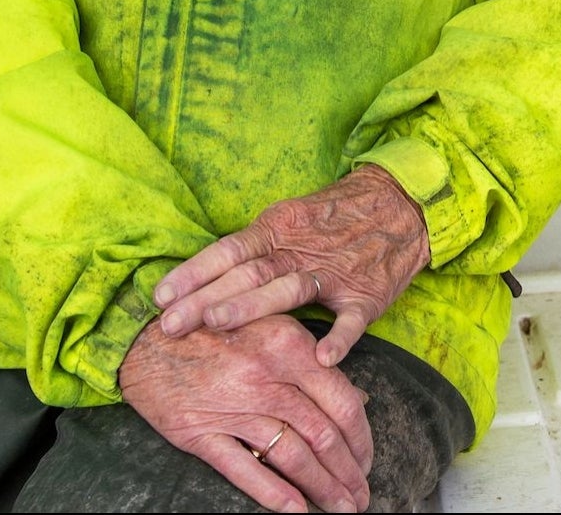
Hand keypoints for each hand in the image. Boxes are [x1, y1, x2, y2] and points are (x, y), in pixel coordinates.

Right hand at [118, 312, 371, 513]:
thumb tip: (358, 400)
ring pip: (292, 456)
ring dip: (322, 487)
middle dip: (348, 472)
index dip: (362, 439)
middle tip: (361, 495)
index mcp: (288, 346)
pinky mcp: (200, 433)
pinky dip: (275, 494)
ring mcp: (232, 407)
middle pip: (323, 434)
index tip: (367, 461)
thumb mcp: (271, 328)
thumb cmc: (216, 329)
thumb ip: (314, 362)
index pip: (343, 401)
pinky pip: (245, 469)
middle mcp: (265, 377)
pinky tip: (297, 510)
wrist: (144, 336)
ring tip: (340, 507)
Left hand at [156, 165, 430, 366]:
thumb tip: (201, 280)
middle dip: (206, 299)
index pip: (229, 251)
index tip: (160, 297)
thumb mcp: (289, 219)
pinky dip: (340, 337)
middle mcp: (302, 249)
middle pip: (248, 273)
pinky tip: (321, 357)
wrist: (401, 203)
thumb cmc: (334, 216)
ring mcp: (336, 272)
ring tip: (220, 326)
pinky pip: (352, 319)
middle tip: (170, 324)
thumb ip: (253, 249)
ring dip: (254, 306)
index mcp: (279, 229)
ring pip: (290, 289)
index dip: (194, 273)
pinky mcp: (367, 294)